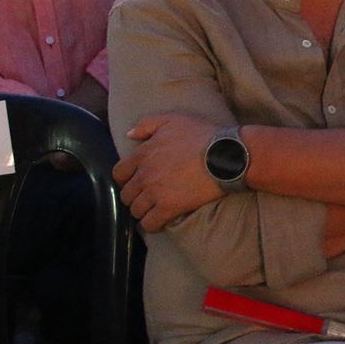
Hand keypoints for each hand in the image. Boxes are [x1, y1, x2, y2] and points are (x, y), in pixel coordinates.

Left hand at [112, 113, 224, 230]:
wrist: (226, 155)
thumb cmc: (202, 135)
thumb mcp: (173, 119)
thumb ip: (147, 124)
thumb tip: (129, 135)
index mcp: (142, 154)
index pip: (118, 173)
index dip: (125, 179)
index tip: (135, 180)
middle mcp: (144, 175)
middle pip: (126, 194)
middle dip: (134, 196)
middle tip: (146, 196)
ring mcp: (155, 193)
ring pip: (136, 210)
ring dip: (143, 211)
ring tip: (153, 209)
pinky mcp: (170, 208)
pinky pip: (150, 223)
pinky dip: (152, 224)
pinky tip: (160, 221)